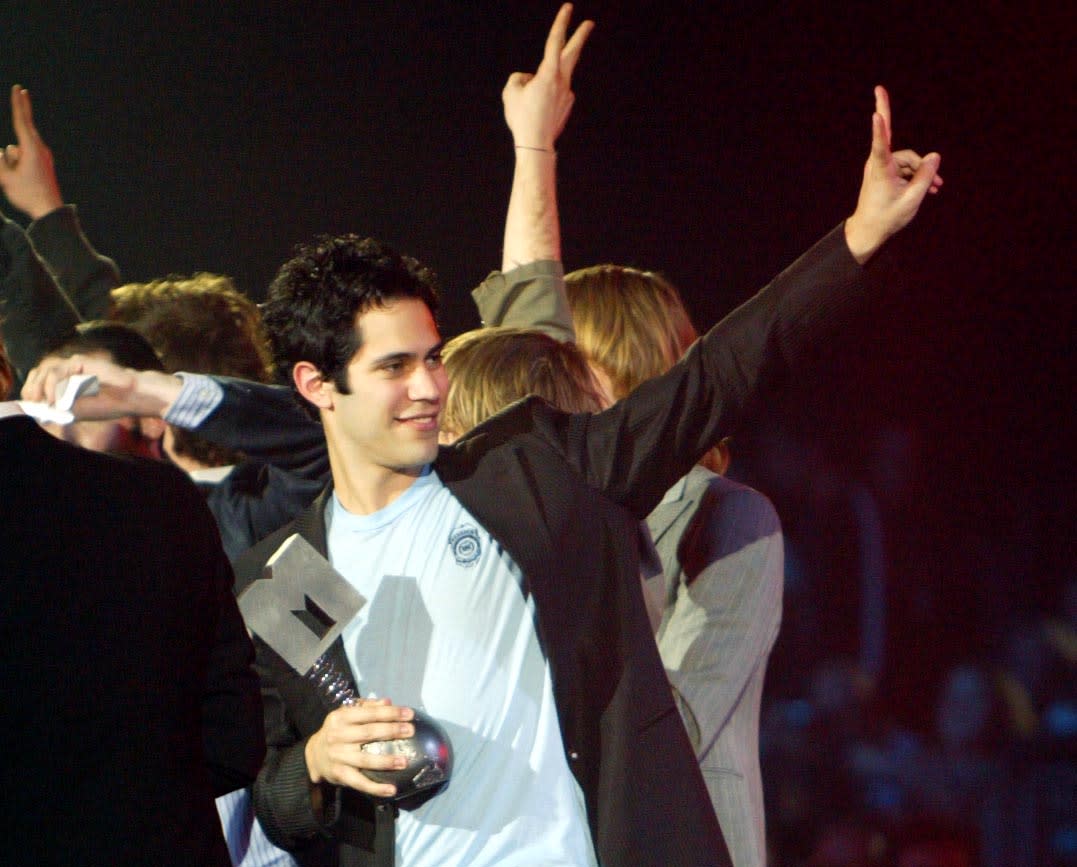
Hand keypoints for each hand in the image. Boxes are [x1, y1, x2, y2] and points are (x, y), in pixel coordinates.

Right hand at [0, 85, 63, 219]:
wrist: (50, 211)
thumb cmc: (27, 195)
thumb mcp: (6, 178)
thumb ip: (1, 160)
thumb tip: (6, 150)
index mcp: (31, 148)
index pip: (22, 120)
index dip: (18, 104)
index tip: (18, 89)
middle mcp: (40, 149)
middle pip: (26, 126)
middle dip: (22, 109)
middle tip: (21, 90)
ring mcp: (44, 157)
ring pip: (20, 149)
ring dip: (12, 159)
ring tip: (19, 181)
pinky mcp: (44, 165)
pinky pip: (25, 158)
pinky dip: (17, 163)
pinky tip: (22, 181)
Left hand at [21, 353, 181, 417]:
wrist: (131, 398)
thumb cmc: (109, 405)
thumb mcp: (77, 411)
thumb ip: (57, 408)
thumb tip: (34, 410)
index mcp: (66, 381)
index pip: (39, 381)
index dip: (31, 391)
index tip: (31, 406)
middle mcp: (68, 370)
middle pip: (38, 372)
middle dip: (33, 389)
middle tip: (34, 403)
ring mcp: (73, 364)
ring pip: (45, 370)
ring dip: (41, 388)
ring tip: (48, 403)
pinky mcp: (80, 361)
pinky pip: (57, 371)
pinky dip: (53, 386)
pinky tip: (57, 399)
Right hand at [304, 698, 415, 797]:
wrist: (314, 754)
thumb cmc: (338, 731)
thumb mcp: (347, 714)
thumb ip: (367, 707)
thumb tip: (388, 702)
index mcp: (340, 717)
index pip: (368, 714)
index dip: (390, 713)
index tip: (408, 714)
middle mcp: (337, 736)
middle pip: (368, 733)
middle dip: (392, 731)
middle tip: (410, 731)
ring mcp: (338, 756)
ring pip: (365, 759)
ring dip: (386, 761)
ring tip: (404, 761)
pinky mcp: (339, 774)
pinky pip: (359, 782)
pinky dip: (376, 788)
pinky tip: (391, 790)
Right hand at [502, 3, 593, 150]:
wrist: (536, 145)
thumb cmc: (522, 117)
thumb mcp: (511, 92)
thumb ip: (519, 78)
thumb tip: (529, 78)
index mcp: (548, 73)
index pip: (555, 42)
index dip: (561, 23)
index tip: (568, 8)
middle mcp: (562, 81)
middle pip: (573, 53)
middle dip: (580, 36)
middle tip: (589, 23)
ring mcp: (567, 94)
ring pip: (554, 79)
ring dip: (543, 83)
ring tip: (530, 104)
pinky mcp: (567, 105)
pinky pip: (552, 94)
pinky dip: (543, 97)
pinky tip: (537, 111)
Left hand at [844, 86, 942, 263]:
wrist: (869, 231)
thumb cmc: (888, 217)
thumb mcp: (912, 199)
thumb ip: (925, 176)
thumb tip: (934, 155)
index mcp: (881, 170)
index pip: (881, 146)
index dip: (880, 130)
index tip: (875, 115)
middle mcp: (879, 165)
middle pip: (903, 151)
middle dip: (900, 133)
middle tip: (879, 89)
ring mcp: (882, 168)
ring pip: (909, 163)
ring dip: (922, 173)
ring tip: (936, 187)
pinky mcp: (885, 172)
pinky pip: (906, 169)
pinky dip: (916, 176)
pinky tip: (931, 188)